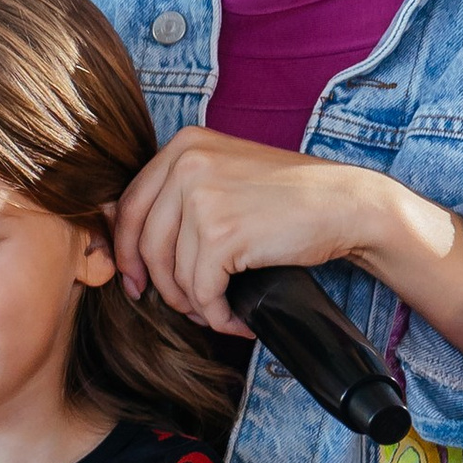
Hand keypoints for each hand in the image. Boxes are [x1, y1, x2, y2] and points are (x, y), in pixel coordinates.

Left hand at [113, 129, 414, 338]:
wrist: (346, 204)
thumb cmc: (287, 198)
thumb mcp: (223, 175)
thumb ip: (176, 194)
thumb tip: (117, 232)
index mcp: (183, 144)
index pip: (130, 206)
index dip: (127, 252)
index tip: (135, 281)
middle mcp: (187, 163)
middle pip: (145, 244)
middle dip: (159, 285)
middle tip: (181, 306)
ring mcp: (202, 197)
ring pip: (172, 273)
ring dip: (195, 303)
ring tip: (219, 308)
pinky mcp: (221, 234)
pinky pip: (202, 291)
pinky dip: (218, 314)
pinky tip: (236, 318)